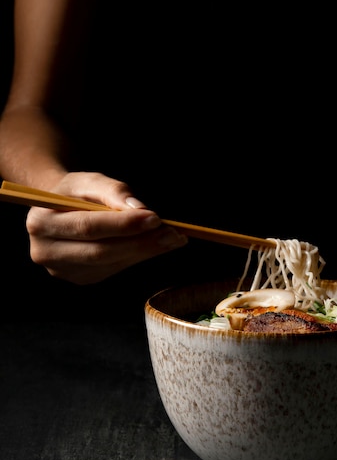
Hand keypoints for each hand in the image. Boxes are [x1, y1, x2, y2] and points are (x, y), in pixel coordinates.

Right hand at [25, 171, 187, 283]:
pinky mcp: (81, 278)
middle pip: (100, 251)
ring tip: (173, 238)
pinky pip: (114, 269)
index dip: (123, 224)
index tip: (154, 217)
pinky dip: (138, 257)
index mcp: (41, 223)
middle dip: (140, 242)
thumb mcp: (90, 181)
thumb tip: (140, 209)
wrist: (59, 210)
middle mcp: (45, 252)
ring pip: (111, 263)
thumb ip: (113, 191)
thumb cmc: (74, 192)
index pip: (87, 226)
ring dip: (145, 251)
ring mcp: (62, 271)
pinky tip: (156, 245)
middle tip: (172, 233)